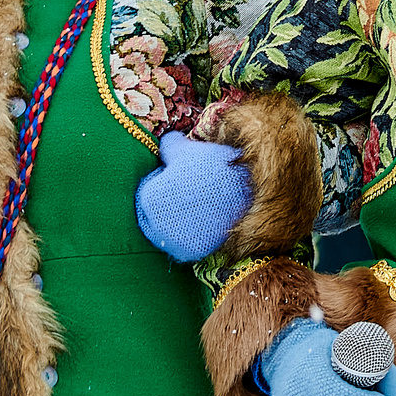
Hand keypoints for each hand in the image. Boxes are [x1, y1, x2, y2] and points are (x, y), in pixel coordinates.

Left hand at [134, 132, 252, 263]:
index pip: (149, 186)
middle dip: (170, 198)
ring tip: (202, 202)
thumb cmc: (212, 168)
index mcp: (148, 198)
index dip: (166, 176)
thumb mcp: (186, 149)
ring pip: (170, 227)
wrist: (247, 193)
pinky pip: (185, 242)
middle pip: (157, 209)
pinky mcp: (190, 254)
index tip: (184, 173)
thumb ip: (169, 144)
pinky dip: (193, 232)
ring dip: (181, 217)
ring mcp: (172, 243)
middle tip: (192, 188)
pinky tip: (207, 219)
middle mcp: (154, 225)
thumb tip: (165, 141)